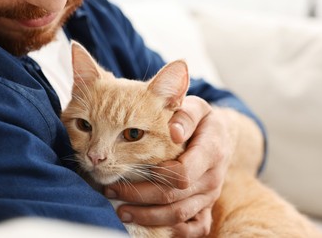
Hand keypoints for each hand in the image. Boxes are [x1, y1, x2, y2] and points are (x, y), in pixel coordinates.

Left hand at [104, 96, 232, 236]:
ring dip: (149, 217)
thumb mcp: (197, 108)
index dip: (155, 176)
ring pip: (179, 215)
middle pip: (174, 197)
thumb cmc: (202, 121)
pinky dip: (174, 232)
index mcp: (211, 152)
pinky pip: (196, 228)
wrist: (221, 138)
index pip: (182, 172)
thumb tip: (172, 131)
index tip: (127, 168)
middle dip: (140, 197)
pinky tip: (150, 228)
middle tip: (111, 191)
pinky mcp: (207, 206)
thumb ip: (185, 116)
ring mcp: (210, 195)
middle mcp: (212, 178)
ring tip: (121, 212)